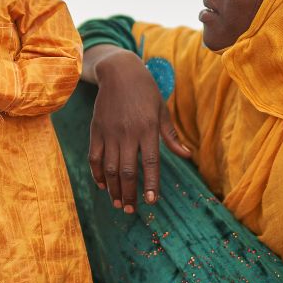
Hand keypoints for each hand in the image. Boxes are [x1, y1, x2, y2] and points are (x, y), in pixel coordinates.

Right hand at [87, 51, 189, 212]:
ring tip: (118, 203)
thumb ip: (171, 136)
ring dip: (113, 189)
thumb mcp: (162, 111)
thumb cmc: (146, 91)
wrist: (119, 71)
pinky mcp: (96, 130)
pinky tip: (103, 185)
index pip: (150, 163)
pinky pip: (94, 157)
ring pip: (109, 167)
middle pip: (127, 171)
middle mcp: (128, 133)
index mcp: (148, 129)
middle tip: (131, 210)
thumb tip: (187, 156)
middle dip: (129, 193)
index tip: (151, 201)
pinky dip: (97, 173)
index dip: (150, 183)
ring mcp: (110, 132)